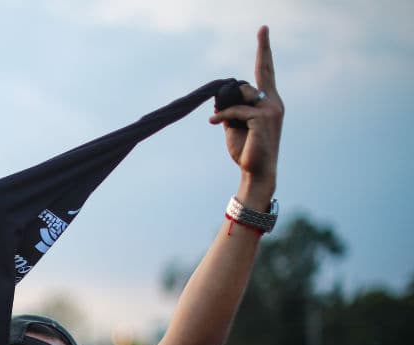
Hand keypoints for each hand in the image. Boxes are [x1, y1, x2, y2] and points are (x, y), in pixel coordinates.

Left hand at [210, 26, 283, 200]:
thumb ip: (232, 109)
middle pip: (264, 71)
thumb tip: (222, 97)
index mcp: (270, 103)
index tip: (264, 33)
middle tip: (263, 27)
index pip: (266, 74)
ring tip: (217, 120)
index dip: (264, 54)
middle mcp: (274, 103)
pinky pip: (236, 110)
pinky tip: (214, 122)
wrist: (256, 172)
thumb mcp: (236, 126)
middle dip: (264, 48)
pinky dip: (223, 115)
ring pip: (243, 94)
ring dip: (227, 106)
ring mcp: (271, 109)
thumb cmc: (247, 151)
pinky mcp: (262, 118)